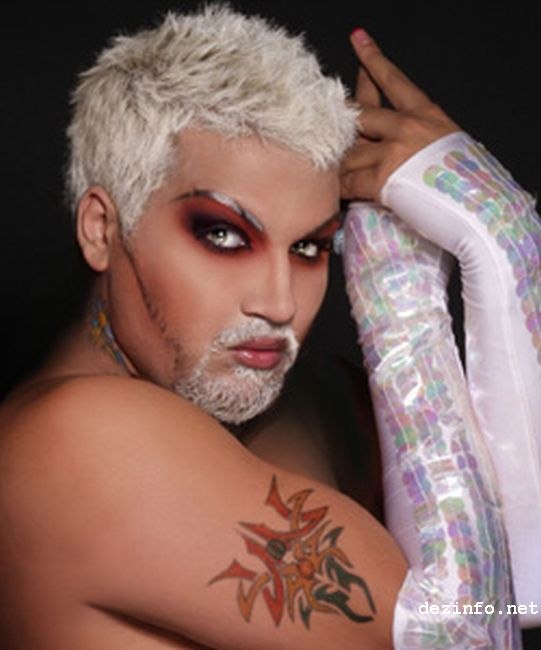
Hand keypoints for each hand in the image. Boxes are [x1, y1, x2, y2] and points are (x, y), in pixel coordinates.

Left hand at [340, 29, 459, 201]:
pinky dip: (341, 188)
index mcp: (426, 113)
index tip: (358, 41)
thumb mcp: (446, 139)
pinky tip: (334, 190)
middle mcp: (407, 127)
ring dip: (339, 162)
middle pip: (361, 114)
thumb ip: (419, 130)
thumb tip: (388, 131)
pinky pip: (350, 181)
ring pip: (351, 152)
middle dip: (341, 119)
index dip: (373, 59)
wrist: (476, 203)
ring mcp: (394, 152)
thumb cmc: (464, 178)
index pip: (394, 80)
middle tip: (325, 119)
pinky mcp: (383, 179)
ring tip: (330, 166)